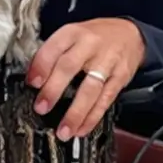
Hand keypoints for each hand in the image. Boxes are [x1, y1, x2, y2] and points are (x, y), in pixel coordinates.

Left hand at [28, 18, 146, 139]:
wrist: (130, 34)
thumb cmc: (96, 37)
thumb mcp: (73, 35)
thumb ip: (54, 54)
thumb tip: (34, 79)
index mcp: (73, 33)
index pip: (53, 48)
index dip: (41, 66)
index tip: (32, 83)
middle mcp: (90, 45)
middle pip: (69, 67)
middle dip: (53, 90)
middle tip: (42, 108)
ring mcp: (107, 61)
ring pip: (90, 89)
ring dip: (75, 113)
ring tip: (64, 130)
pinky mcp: (120, 77)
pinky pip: (105, 100)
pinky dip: (92, 117)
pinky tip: (82, 128)